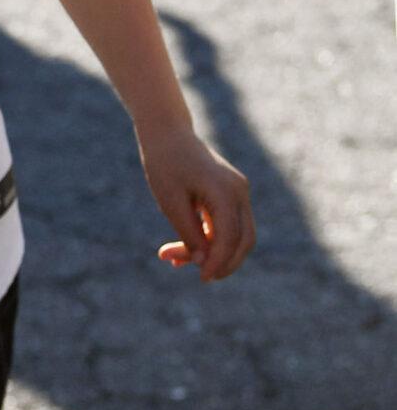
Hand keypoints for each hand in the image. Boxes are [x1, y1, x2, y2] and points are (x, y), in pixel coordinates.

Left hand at [138, 123, 253, 280]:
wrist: (166, 132)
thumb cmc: (165, 163)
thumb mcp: (171, 201)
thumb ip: (189, 233)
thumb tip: (203, 262)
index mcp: (226, 191)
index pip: (231, 237)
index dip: (218, 262)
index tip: (202, 278)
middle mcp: (239, 192)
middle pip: (243, 240)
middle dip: (222, 262)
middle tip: (197, 275)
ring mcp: (238, 192)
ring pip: (236, 235)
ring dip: (212, 252)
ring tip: (175, 259)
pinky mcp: (230, 194)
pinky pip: (226, 224)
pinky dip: (209, 238)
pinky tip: (182, 249)